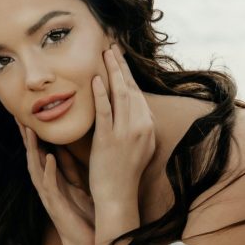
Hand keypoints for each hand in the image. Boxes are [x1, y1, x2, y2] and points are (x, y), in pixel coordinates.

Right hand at [15, 116, 94, 244]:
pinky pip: (50, 185)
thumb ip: (70, 170)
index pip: (39, 153)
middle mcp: (46, 187)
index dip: (33, 134)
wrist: (89, 244)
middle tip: (18, 115)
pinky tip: (49, 158)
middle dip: (25, 136)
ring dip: (32, 149)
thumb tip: (64, 149)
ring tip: (29, 130)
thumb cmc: (84, 217)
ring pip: (35, 168)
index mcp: (52, 181)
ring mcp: (49, 196)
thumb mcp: (78, 187)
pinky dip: (49, 171)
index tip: (28, 113)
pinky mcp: (56, 206)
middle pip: (31, 156)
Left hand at [89, 43, 155, 204]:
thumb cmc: (124, 174)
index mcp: (148, 127)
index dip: (128, 74)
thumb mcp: (139, 147)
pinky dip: (101, 94)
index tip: (120, 59)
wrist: (119, 196)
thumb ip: (137, 128)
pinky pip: (105, 112)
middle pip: (131, 89)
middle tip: (111, 47)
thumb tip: (133, 111)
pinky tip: (96, 79)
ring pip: (120, 96)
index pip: (138, 94)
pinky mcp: (109, 140)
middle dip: (120, 66)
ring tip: (104, 54)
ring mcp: (125, 133)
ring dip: (112, 72)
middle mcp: (141, 127)